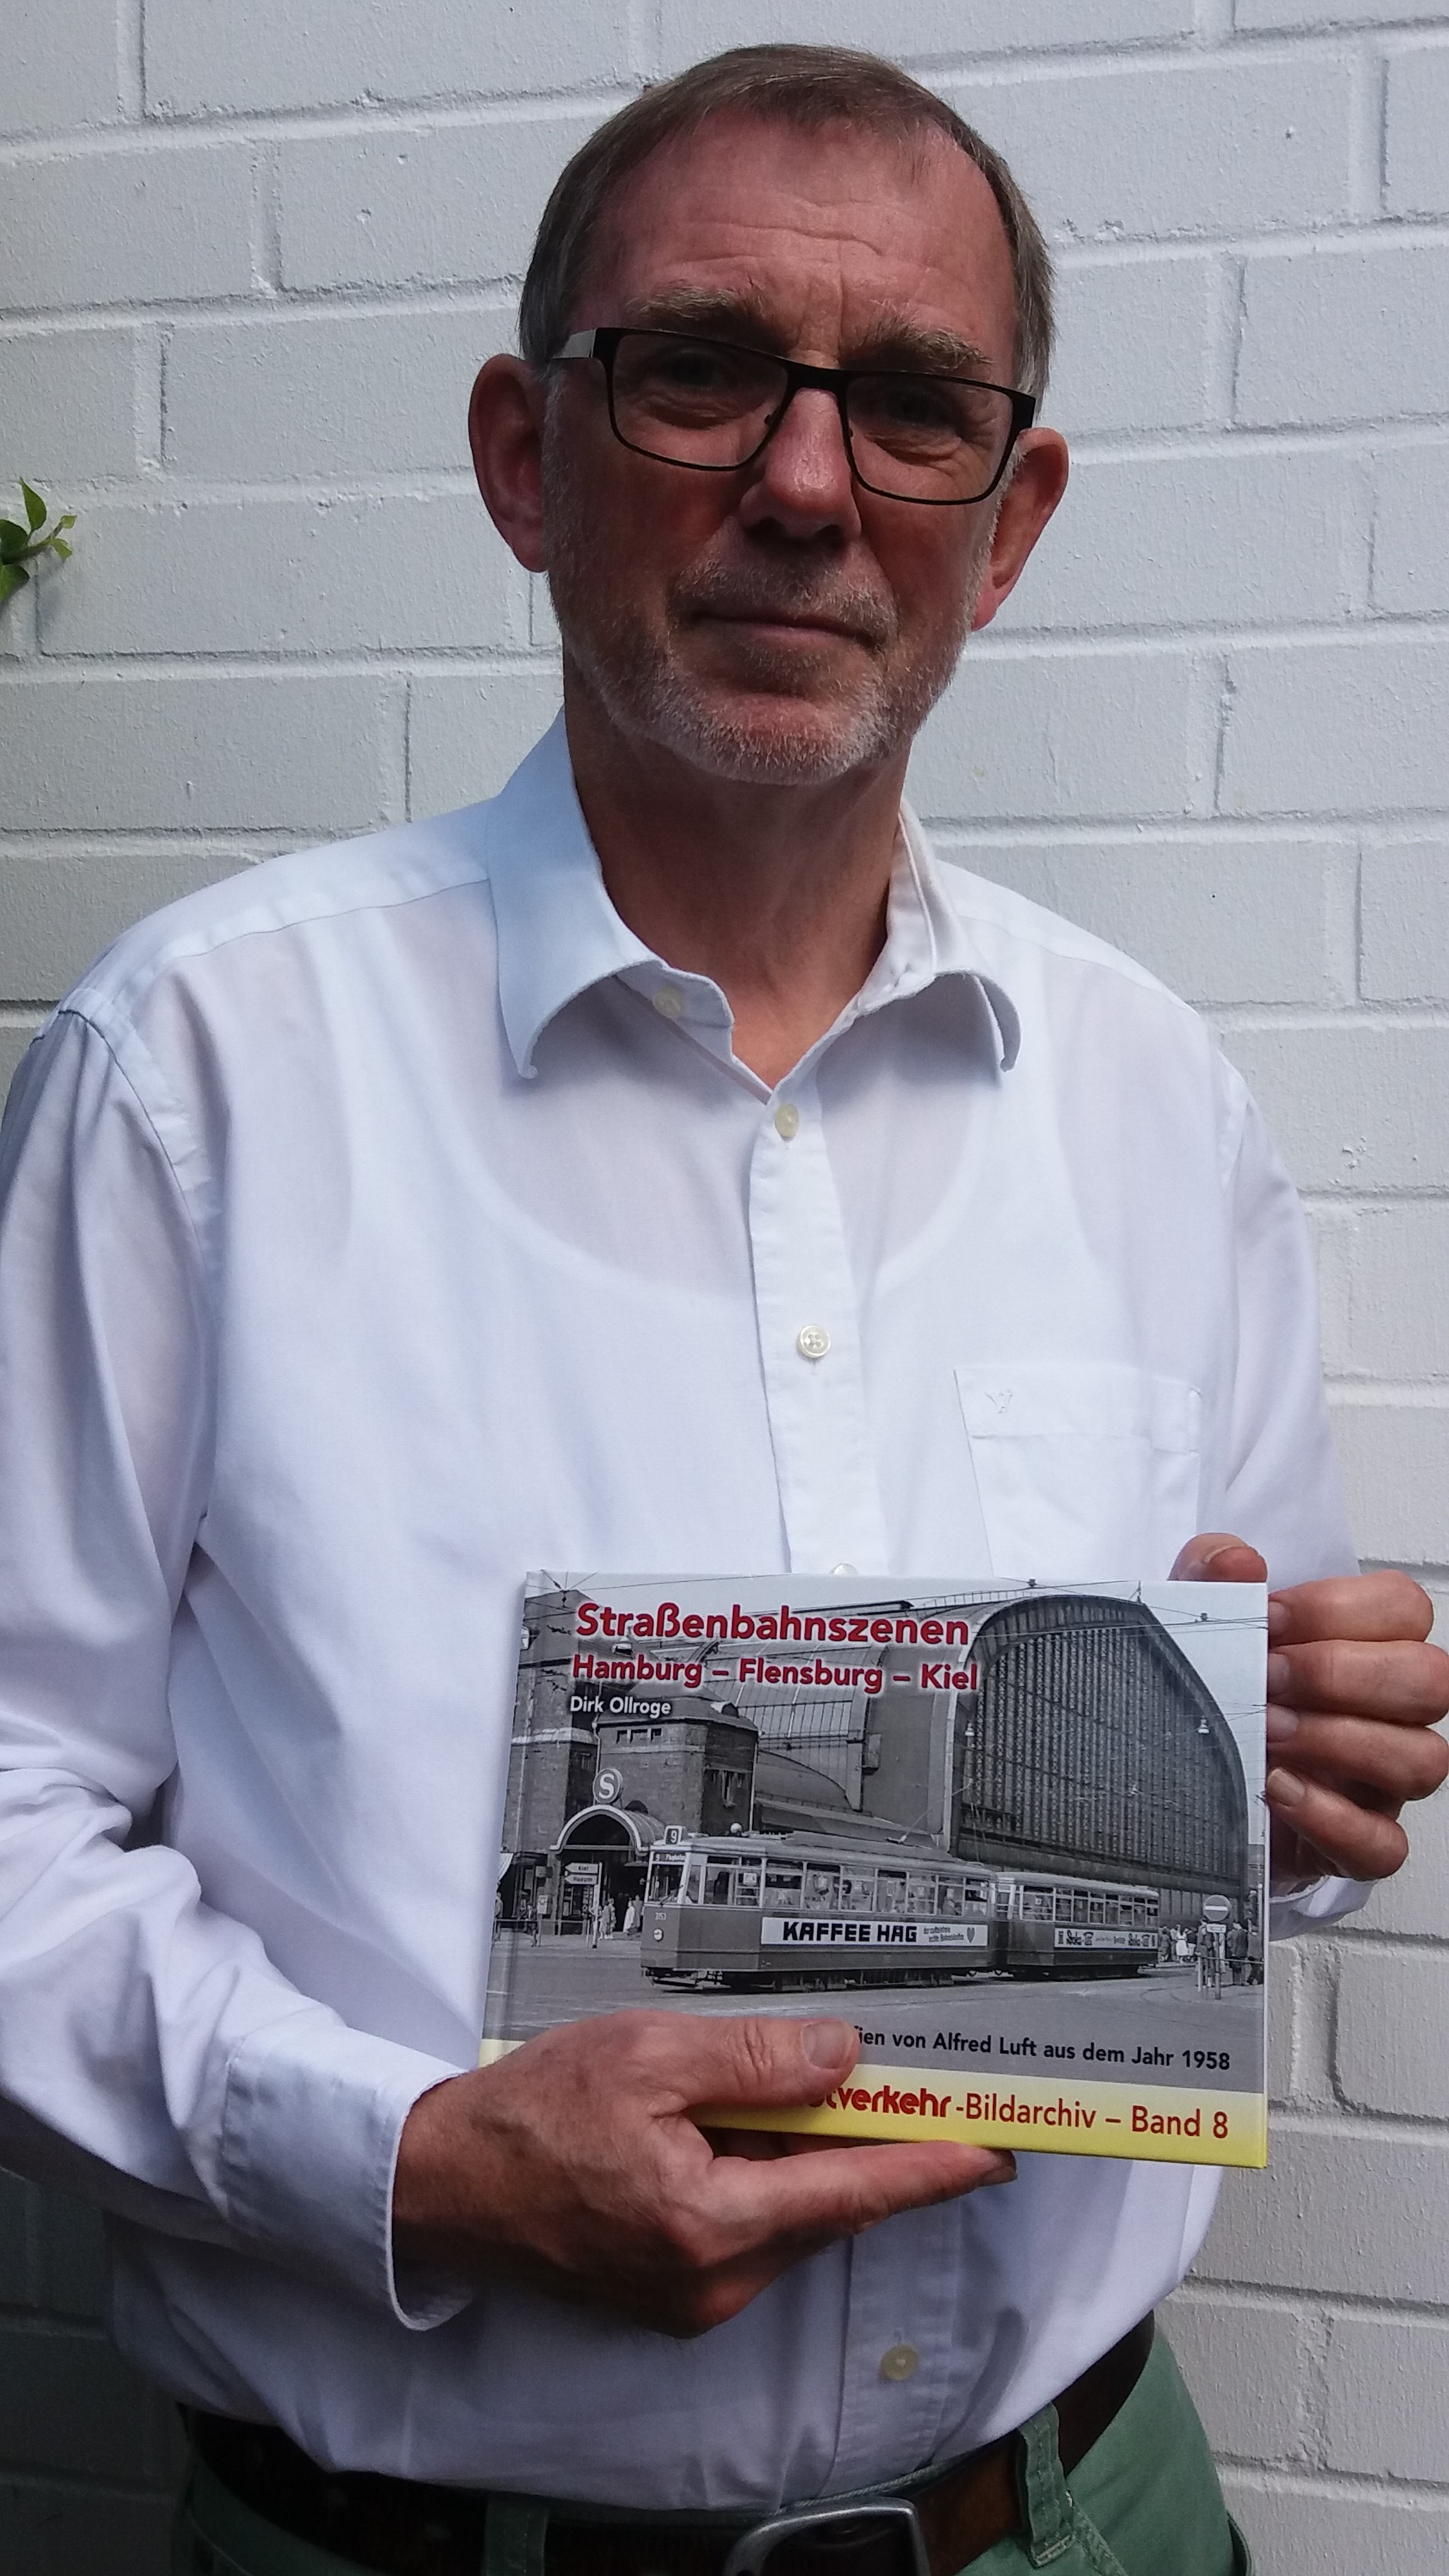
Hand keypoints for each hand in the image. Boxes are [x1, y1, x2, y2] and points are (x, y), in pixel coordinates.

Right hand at [393, 2010, 1012, 2335]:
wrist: (445, 2180)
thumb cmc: (528, 2117)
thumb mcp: (647, 2054)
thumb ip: (753, 2058)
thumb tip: (840, 2057)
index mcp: (708, 2222)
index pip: (856, 2192)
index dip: (936, 2166)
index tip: (998, 2148)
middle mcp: (711, 2280)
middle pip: (829, 2205)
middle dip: (869, 2144)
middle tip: (912, 2086)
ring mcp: (692, 2296)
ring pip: (791, 2216)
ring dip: (808, 2157)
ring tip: (796, 2089)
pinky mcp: (674, 2292)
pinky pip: (751, 2229)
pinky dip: (765, 2180)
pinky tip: (742, 2130)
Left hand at [1172, 1535, 1448, 1884]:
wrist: (1170, 1780)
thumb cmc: (1206, 1695)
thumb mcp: (1194, 1623)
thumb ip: (1208, 1575)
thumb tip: (1239, 1561)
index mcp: (1364, 1650)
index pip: (1405, 1609)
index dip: (1341, 1608)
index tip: (1269, 1617)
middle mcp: (1387, 1715)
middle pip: (1430, 1681)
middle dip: (1342, 1673)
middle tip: (1267, 1678)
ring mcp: (1379, 1784)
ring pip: (1424, 1760)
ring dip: (1339, 1741)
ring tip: (1266, 1733)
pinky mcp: (1354, 1847)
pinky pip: (1383, 1845)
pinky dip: (1331, 1819)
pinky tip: (1275, 1790)